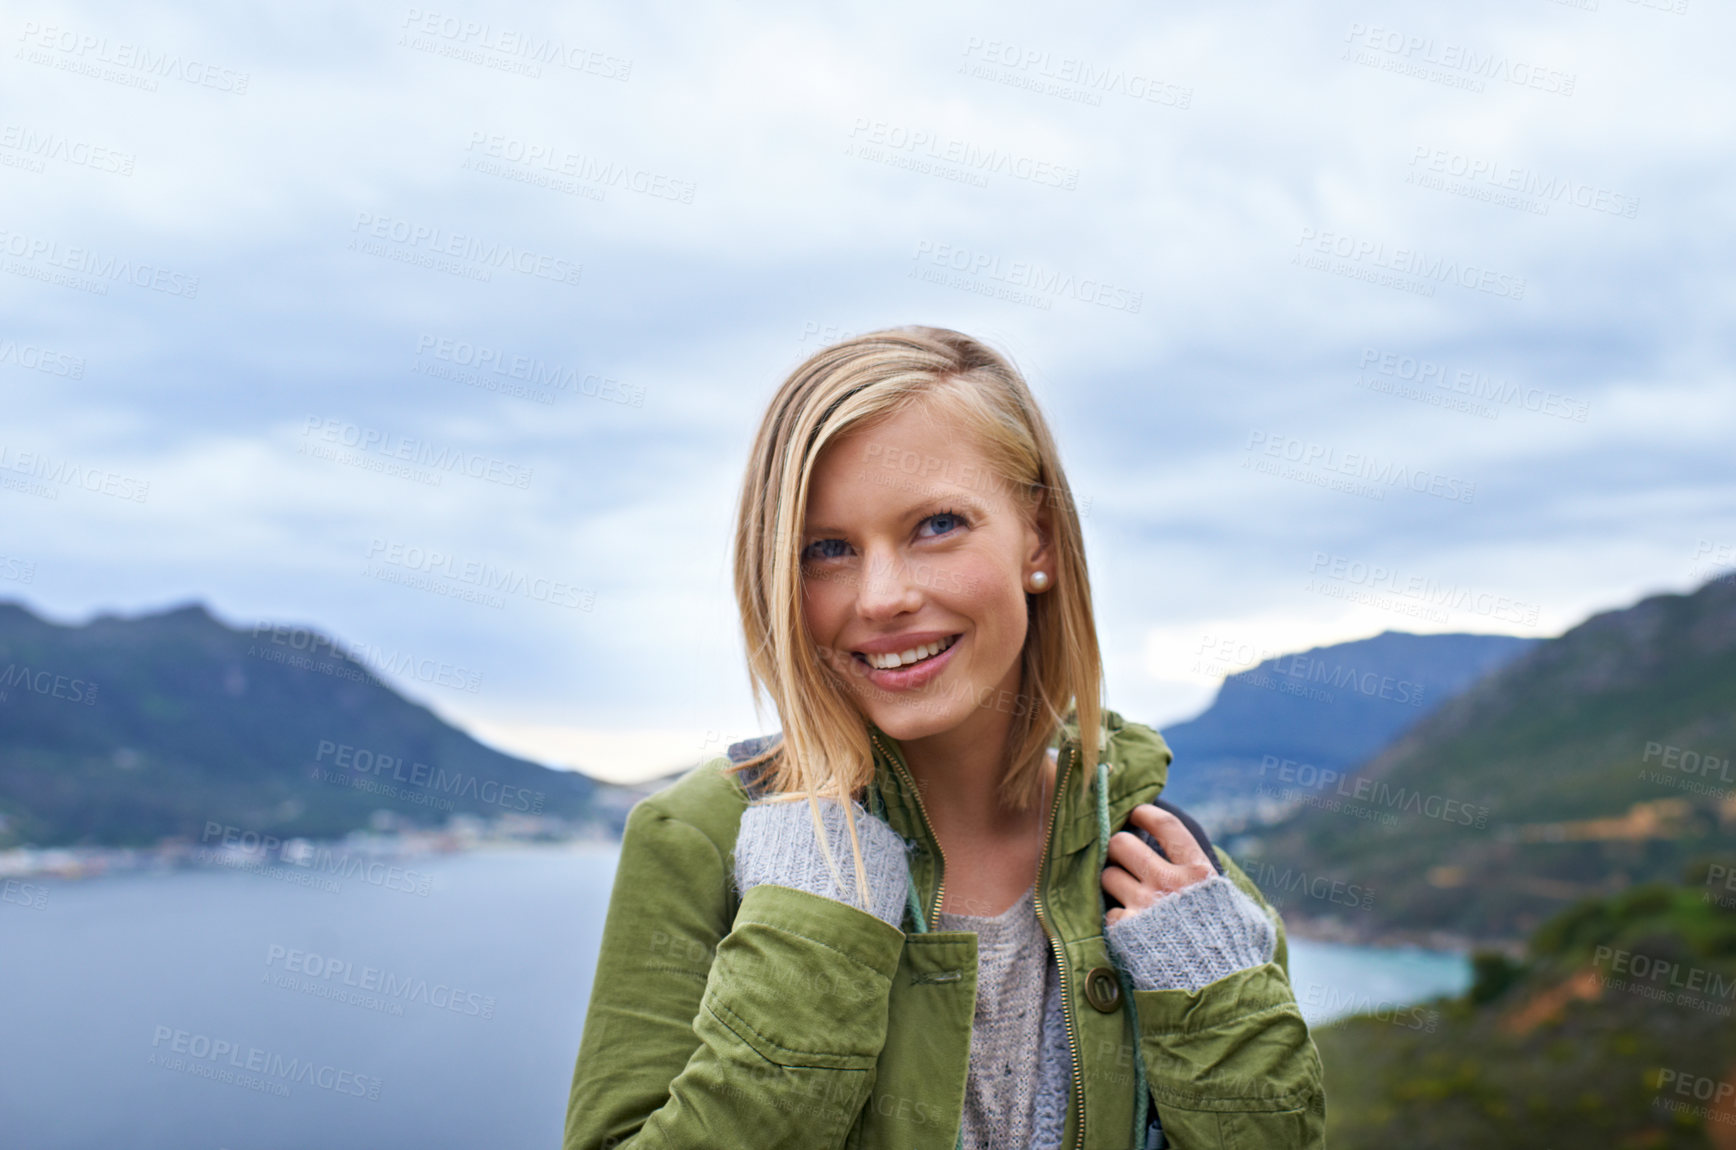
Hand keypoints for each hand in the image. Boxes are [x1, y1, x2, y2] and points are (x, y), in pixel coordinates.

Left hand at [1101, 804, 1216, 924]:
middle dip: (1119, 849)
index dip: (1145, 813)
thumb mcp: (1220, 896)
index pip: (1166, 825)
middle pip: (1122, 843)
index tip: (1135, 812)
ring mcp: (1145, 905)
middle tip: (1122, 858)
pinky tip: (1129, 923)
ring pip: (1108, 874)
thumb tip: (1169, 841)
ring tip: (1127, 894)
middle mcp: (1170, 884)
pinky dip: (1116, 916)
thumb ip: (1197, 869)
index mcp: (1198, 872)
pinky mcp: (1126, 928)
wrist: (1213, 986)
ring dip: (1114, 882)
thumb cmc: (1217, 934)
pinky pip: (1107, 910)